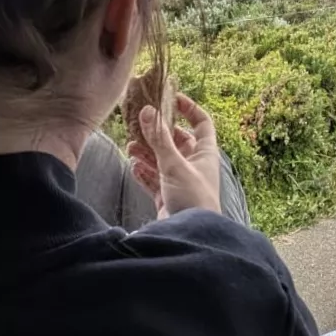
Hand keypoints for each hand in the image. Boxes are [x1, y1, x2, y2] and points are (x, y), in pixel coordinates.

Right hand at [127, 92, 221, 216]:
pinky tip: (133, 168)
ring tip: (130, 148)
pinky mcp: (168, 198)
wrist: (191, 236)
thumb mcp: (174, 165)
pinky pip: (154, 180)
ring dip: (147, 153)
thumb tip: (148, 110)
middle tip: (138, 124)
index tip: (171, 98)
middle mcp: (194, 165)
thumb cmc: (192, 198)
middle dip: (157, 134)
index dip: (189, 108)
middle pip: (176, 141)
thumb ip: (159, 139)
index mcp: (205, 153)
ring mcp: (181, 182)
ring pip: (162, 160)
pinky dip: (144, 173)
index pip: (202, 123)